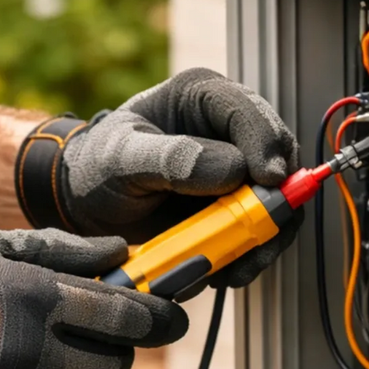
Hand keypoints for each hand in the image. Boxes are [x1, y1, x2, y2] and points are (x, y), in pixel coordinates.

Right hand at [0, 231, 187, 368]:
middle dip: (115, 352)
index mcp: (38, 300)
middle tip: (100, 337)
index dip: (159, 320)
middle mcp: (32, 352)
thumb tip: (120, 251)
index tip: (172, 320)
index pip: (127, 319)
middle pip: (112, 367)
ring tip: (41, 355)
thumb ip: (61, 250)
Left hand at [15, 68, 301, 287]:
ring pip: (278, 202)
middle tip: (261, 233)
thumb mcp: (122, 159)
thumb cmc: (99, 167)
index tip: (267, 179)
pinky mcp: (236, 209)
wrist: (88, 205)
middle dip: (275, 200)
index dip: (266, 143)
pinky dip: (249, 255)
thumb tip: (233, 170)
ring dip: (265, 237)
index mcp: (202, 97)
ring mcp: (239, 172)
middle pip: (279, 158)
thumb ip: (171, 159)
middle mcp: (229, 130)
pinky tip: (226, 271)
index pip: (248, 111)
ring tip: (239, 266)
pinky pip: (259, 233)